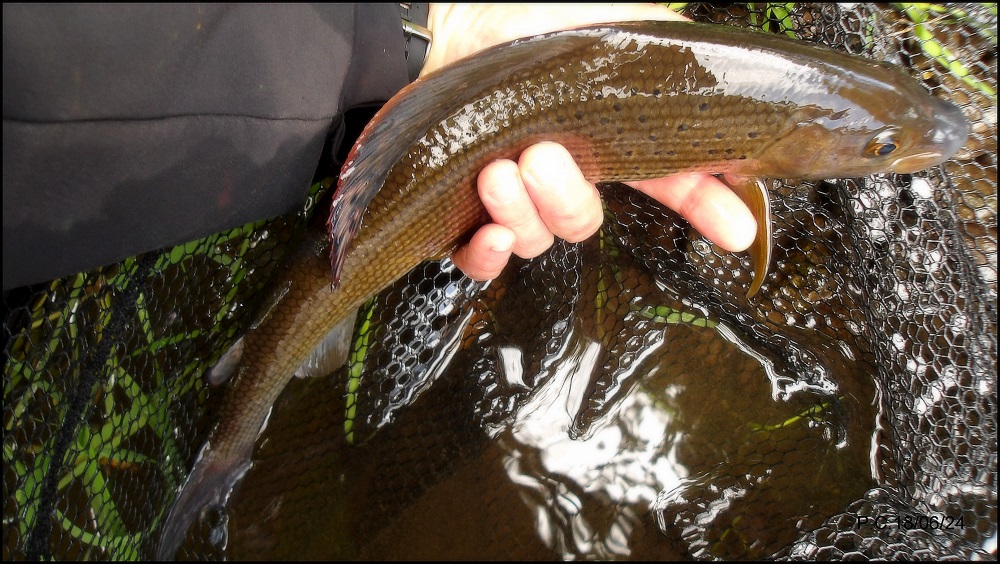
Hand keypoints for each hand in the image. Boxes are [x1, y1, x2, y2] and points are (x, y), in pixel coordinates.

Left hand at [424, 4, 756, 279]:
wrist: (451, 23)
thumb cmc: (524, 20)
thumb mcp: (605, 22)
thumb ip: (657, 47)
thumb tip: (704, 65)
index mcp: (606, 141)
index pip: (669, 185)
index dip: (707, 209)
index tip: (736, 228)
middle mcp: (563, 176)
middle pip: (584, 224)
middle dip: (564, 198)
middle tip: (540, 157)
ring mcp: (515, 200)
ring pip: (536, 240)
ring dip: (521, 213)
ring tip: (498, 171)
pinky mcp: (464, 214)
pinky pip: (483, 264)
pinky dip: (489, 258)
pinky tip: (490, 234)